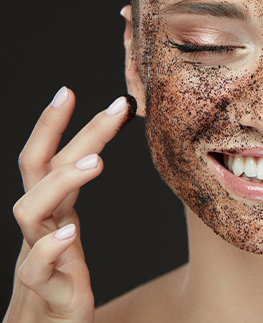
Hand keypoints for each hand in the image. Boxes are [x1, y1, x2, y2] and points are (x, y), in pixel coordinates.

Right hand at [4, 88, 134, 322]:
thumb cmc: (57, 285)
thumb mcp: (67, 234)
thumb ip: (72, 200)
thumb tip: (93, 153)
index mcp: (51, 212)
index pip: (46, 158)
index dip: (58, 125)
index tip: (71, 89)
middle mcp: (40, 228)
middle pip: (39, 171)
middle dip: (64, 132)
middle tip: (112, 107)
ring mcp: (40, 258)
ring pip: (30, 213)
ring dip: (62, 182)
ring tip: (97, 162)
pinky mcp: (50, 293)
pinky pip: (36, 270)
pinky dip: (49, 250)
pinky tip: (70, 234)